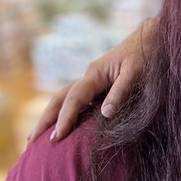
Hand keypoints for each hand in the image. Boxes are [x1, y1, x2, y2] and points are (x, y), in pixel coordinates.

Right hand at [28, 17, 157, 142]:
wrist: (148, 40)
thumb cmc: (145, 56)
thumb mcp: (136, 73)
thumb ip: (121, 92)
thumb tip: (105, 114)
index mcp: (95, 74)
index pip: (74, 99)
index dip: (64, 118)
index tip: (56, 137)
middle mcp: (88, 78)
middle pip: (59, 99)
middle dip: (45, 119)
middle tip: (31, 141)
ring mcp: (91, 82)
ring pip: (63, 100)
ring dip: (49, 118)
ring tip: (35, 137)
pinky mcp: (97, 87)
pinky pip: (75, 102)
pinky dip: (64, 115)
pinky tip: (60, 128)